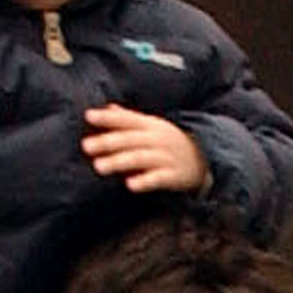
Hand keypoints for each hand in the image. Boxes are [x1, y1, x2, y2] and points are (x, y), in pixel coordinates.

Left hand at [83, 106, 208, 192]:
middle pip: (129, 139)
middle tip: (86, 146)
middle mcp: (156, 139)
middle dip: (107, 142)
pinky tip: (130, 185)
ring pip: (139, 158)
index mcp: (150, 125)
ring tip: (98, 167)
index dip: (108, 118)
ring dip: (118, 162)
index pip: (126, 119)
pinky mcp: (174, 176)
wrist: (207, 158)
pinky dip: (145, 181)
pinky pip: (158, 179)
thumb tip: (108, 108)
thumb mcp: (152, 127)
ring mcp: (165, 157)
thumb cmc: (171, 142)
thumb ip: (129, 119)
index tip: (88, 116)